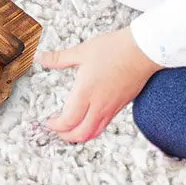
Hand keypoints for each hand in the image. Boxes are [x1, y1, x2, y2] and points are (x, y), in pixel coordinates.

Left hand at [40, 28, 161, 142]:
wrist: (145, 49)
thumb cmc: (116, 48)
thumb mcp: (82, 51)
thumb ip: (58, 58)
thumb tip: (40, 57)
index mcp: (86, 93)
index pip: (68, 121)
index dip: (55, 126)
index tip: (49, 121)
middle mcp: (99, 104)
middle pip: (80, 134)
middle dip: (65, 136)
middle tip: (57, 129)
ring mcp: (112, 107)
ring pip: (94, 132)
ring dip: (79, 135)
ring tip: (71, 128)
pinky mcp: (121, 105)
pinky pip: (105, 125)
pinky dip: (93, 128)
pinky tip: (88, 119)